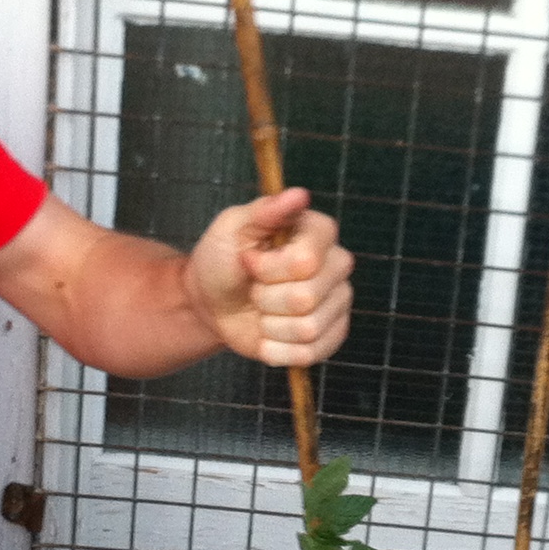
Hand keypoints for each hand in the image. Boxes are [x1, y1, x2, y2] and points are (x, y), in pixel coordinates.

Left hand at [184, 188, 352, 367]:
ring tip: (261, 309)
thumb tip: (299, 195)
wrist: (211, 301)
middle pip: (307, 298)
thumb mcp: (233, 226)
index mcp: (319, 232)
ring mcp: (337, 303)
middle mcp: (337, 266)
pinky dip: (277, 349)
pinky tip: (268, 333)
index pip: (307, 260)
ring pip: (308, 329)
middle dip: (265, 298)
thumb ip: (266, 211)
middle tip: (254, 287)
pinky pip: (310, 354)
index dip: (269, 268)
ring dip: (270, 325)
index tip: (249, 259)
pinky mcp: (330, 336)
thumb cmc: (222, 258)